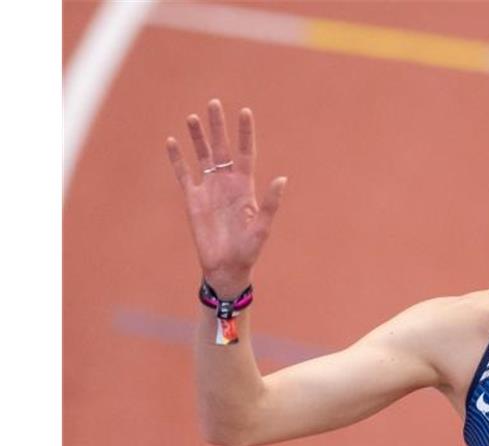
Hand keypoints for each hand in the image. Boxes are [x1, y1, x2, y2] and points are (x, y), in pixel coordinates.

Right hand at [166, 99, 286, 296]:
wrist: (226, 266)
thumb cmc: (248, 249)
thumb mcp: (262, 227)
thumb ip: (269, 203)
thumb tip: (282, 179)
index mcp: (245, 186)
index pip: (245, 152)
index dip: (244, 132)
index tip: (245, 111)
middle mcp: (227, 182)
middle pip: (222, 148)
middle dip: (218, 126)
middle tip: (214, 102)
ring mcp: (209, 189)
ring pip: (202, 156)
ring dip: (198, 137)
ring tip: (192, 117)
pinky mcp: (192, 199)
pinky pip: (183, 173)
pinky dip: (177, 158)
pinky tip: (172, 141)